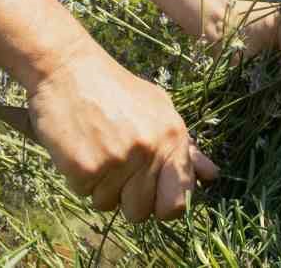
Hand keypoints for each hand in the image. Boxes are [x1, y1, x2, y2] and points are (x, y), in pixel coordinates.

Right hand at [26, 43, 218, 222]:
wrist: (67, 67)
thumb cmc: (114, 88)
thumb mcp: (157, 107)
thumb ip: (185, 146)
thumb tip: (212, 176)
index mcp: (172, 136)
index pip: (178, 202)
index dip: (163, 205)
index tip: (151, 193)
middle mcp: (149, 150)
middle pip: (142, 212)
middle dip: (128, 199)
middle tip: (116, 168)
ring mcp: (117, 160)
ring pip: (109, 205)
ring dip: (100, 186)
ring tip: (96, 149)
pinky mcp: (86, 168)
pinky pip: (84, 194)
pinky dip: (78, 177)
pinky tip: (78, 148)